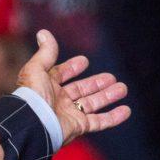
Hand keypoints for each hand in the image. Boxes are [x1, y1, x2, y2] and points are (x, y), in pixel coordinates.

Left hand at [17, 30, 129, 145]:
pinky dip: (113, 117)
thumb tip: (43, 32)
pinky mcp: (79, 126)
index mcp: (46, 86)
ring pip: (93, 104)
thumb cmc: (33, 96)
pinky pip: (99, 122)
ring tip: (122, 88)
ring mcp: (69, 114)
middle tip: (111, 78)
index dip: (71, 68)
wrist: (34, 123)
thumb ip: (45, 52)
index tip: (85, 61)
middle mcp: (58, 100)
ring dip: (108, 96)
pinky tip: (125, 110)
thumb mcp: (37, 68)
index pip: (60, 74)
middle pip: (81, 89)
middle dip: (96, 83)